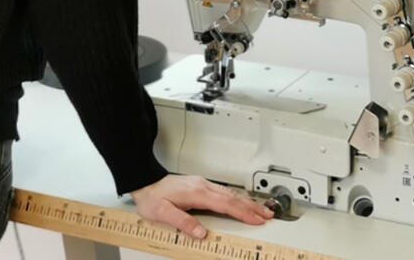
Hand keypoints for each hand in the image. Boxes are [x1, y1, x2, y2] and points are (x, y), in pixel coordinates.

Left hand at [130, 174, 273, 238]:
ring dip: (247, 202)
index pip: (226, 205)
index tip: (257, 219)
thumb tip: (201, 232)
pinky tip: (241, 202)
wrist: (145, 182)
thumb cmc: (152, 198)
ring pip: (230, 194)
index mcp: (197, 193)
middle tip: (268, 215)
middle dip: (252, 207)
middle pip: (233, 198)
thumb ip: (182, 222)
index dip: (243, 213)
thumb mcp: (162, 213)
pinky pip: (224, 192)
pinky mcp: (200, 185)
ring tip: (261, 210)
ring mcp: (202, 185)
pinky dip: (236, 198)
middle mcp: (202, 186)